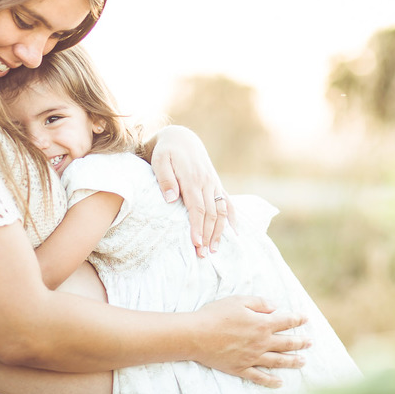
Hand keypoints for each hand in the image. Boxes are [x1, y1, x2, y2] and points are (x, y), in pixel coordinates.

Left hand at [150, 126, 235, 256]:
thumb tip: (170, 199)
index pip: (197, 208)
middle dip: (208, 235)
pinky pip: (228, 202)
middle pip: (211, 213)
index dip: (197, 227)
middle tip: (202, 255)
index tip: (196, 243)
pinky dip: (233, 218)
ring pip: (222, 210)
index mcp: (192, 179)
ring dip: (219, 231)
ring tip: (214, 250)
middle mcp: (206, 182)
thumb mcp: (160, 160)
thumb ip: (165, 179)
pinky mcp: (217, 184)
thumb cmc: (167, 151)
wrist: (182, 138)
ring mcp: (214, 184)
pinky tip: (234, 233)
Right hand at [193, 296, 309, 387]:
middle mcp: (261, 342)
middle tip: (310, 343)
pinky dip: (270, 381)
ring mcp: (252, 358)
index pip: (286, 321)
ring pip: (277, 361)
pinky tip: (279, 383)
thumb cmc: (216, 314)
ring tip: (303, 362)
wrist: (196, 336)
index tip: (306, 318)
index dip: (297, 319)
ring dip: (292, 362)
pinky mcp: (240, 368)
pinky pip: (259, 377)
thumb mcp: (239, 300)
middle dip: (300, 342)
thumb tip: (275, 307)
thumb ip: (260, 303)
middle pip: (286, 343)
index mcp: (262, 324)